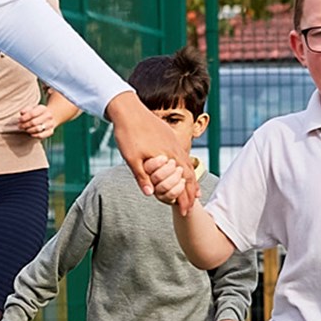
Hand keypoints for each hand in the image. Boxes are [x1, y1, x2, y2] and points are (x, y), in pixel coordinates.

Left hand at [17, 104, 58, 138]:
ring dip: (29, 130)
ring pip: (38, 129)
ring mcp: (50, 124)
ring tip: (26, 129)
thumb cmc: (37, 113)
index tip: (19, 120)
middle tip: (20, 126)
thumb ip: (26, 110)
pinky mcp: (51, 131)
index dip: (24, 118)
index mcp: (43, 108)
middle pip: (34, 122)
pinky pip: (41, 135)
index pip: (32, 114)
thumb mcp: (31, 108)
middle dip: (25, 125)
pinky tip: (31, 134)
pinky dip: (34, 135)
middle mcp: (48, 116)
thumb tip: (22, 113)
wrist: (49, 117)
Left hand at [107, 93, 195, 212]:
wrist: (127, 109)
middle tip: (191, 207)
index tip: (184, 211)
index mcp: (168, 156)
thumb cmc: (128, 134)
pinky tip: (183, 169)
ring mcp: (174, 142)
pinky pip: (183, 155)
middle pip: (189, 174)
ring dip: (191, 180)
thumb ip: (142, 177)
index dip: (184, 198)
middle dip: (191, 192)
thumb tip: (151, 194)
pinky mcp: (169, 136)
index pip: (183, 182)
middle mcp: (175, 149)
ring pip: (188, 164)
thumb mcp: (132, 158)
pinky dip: (186, 167)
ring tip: (193, 192)